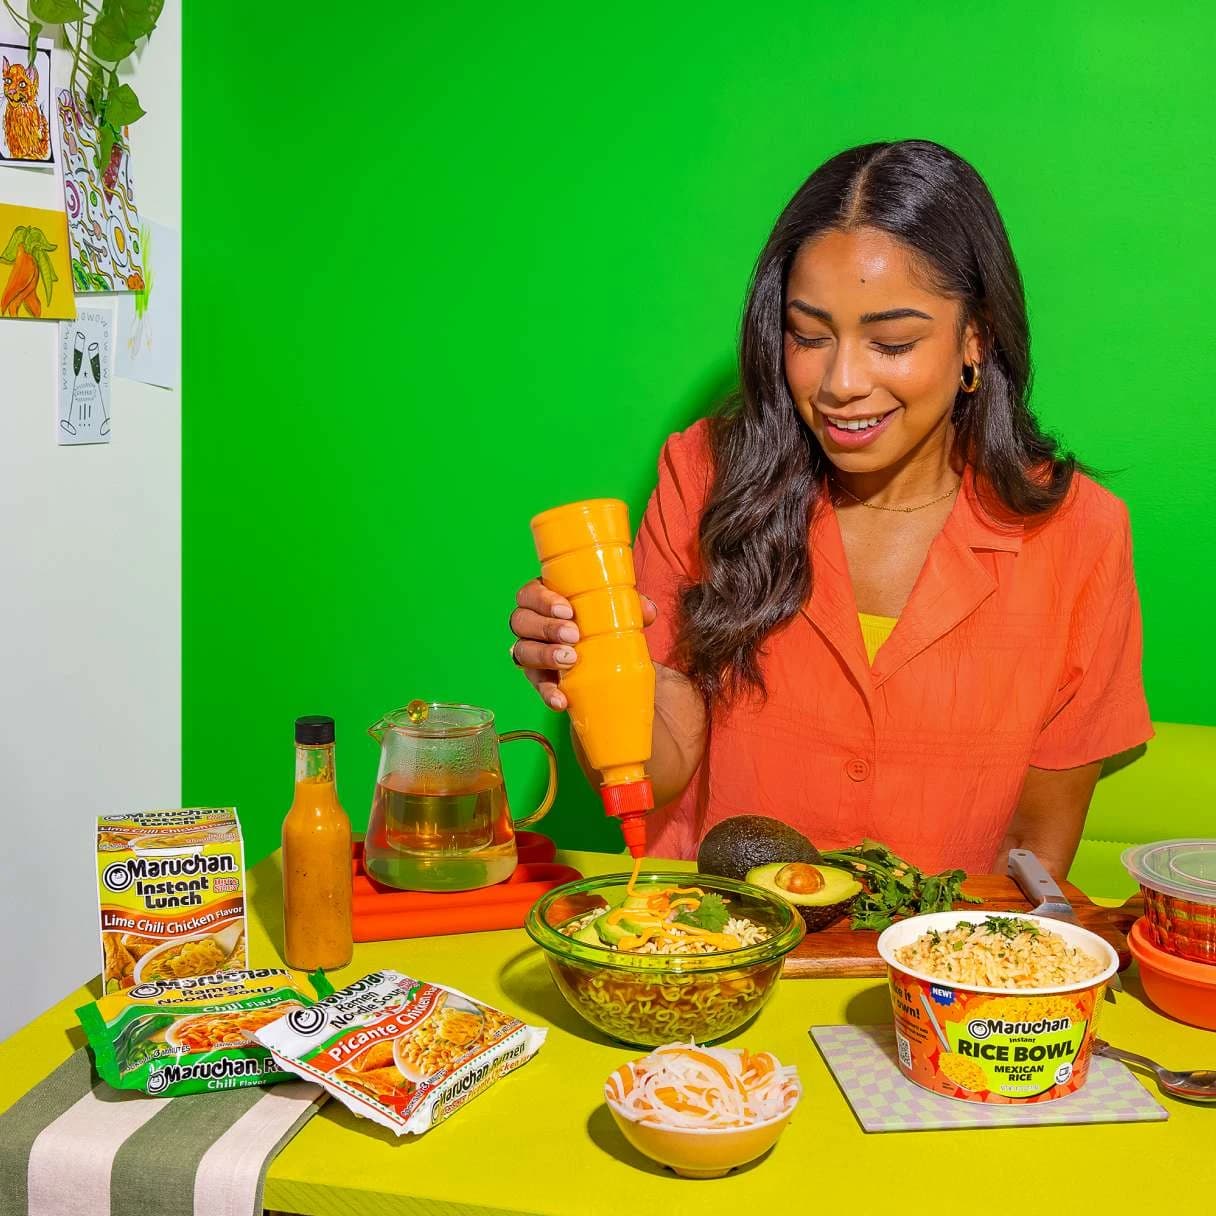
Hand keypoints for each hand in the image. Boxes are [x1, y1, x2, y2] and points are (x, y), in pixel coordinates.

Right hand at [509, 579, 657, 710]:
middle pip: (521, 621)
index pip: (530, 594)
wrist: (605, 663)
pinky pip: (536, 684)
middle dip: (547, 627)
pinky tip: (561, 698)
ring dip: (545, 655)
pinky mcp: (538, 677)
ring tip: (570, 660)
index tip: (567, 610)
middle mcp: (530, 623)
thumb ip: (631, 607)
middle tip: (574, 635)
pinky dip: (547, 692)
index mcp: (544, 599)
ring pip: (523, 651)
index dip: (543, 601)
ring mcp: (530, 650)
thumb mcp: (615, 612)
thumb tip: (648, 610)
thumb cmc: (601, 625)